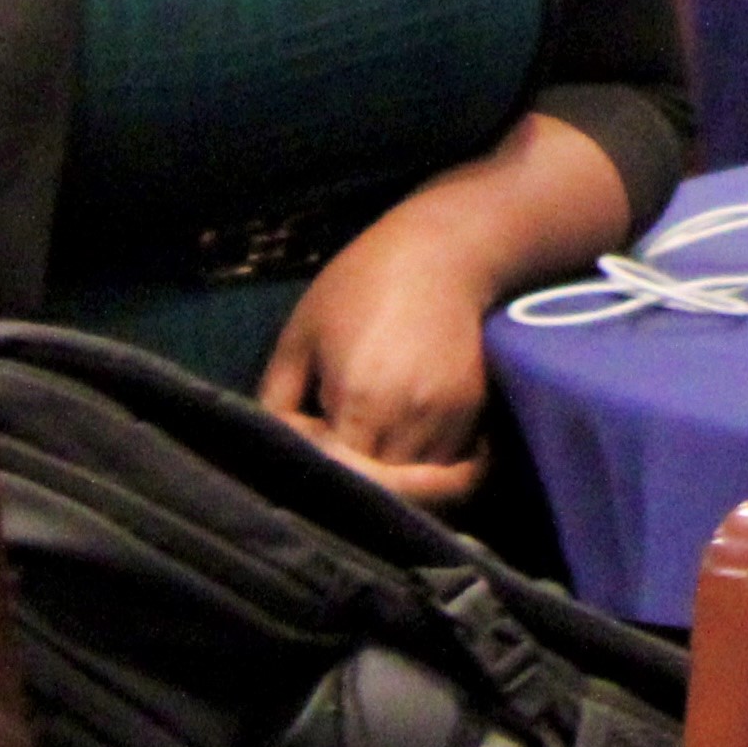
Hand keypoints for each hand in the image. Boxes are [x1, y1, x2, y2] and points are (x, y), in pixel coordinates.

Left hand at [260, 205, 501, 507]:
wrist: (446, 251)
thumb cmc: (359, 285)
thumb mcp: (300, 337)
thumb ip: (276, 404)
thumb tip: (273, 452)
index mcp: (360, 400)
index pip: (336, 478)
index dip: (315, 474)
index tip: (307, 441)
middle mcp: (409, 420)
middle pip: (378, 495)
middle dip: (353, 487)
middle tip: (334, 457)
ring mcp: (449, 421)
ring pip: (417, 492)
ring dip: (391, 487)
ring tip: (368, 451)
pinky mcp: (474, 415)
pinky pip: (447, 469)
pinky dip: (425, 473)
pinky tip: (402, 445)